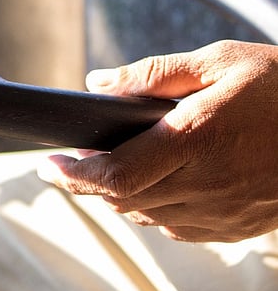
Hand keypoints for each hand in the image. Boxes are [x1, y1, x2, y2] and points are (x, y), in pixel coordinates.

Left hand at [37, 40, 277, 242]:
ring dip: (117, 197)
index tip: (49, 162)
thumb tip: (97, 83)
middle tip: (68, 162)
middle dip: (86, 183)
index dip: (72, 174)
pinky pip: (179, 230)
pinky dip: (153, 211)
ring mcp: (225, 211)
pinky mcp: (240, 227)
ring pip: (146, 218)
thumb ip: (153, 73)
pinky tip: (153, 187)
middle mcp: (207, 183)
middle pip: (122, 200)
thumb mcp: (220, 61)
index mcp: (195, 139)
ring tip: (106, 169)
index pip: (114, 174)